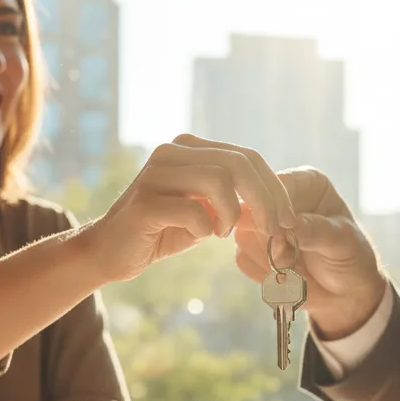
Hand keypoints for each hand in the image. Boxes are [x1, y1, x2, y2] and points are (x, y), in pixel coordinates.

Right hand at [86, 134, 295, 284]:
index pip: (247, 157)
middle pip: (239, 164)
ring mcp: (156, 173)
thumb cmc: (162, 231)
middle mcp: (173, 152)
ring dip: (233, 213)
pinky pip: (193, 210)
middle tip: (275, 231)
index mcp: (190, 148)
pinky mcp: (145, 202)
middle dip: (267, 201)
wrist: (110, 251)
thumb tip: (278, 207)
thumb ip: (234, 200)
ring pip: (219, 180)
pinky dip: (207, 227)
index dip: (275, 189)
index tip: (288, 220)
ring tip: (224, 232)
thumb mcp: (205, 211)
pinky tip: (201, 235)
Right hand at [230, 164, 387, 339]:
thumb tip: (287, 225)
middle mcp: (280, 199)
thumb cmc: (352, 258)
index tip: (284, 236)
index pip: (273, 186)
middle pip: (250, 210)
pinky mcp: (254, 249)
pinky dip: (263, 273)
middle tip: (289, 258)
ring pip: (242, 237)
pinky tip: (285, 275)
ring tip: (294, 268)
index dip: (272, 211)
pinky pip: (242, 259)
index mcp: (305, 184)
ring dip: (267, 259)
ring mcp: (263, 224)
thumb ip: (315, 231)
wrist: (346, 293)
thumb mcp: (342, 241)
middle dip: (269, 241)